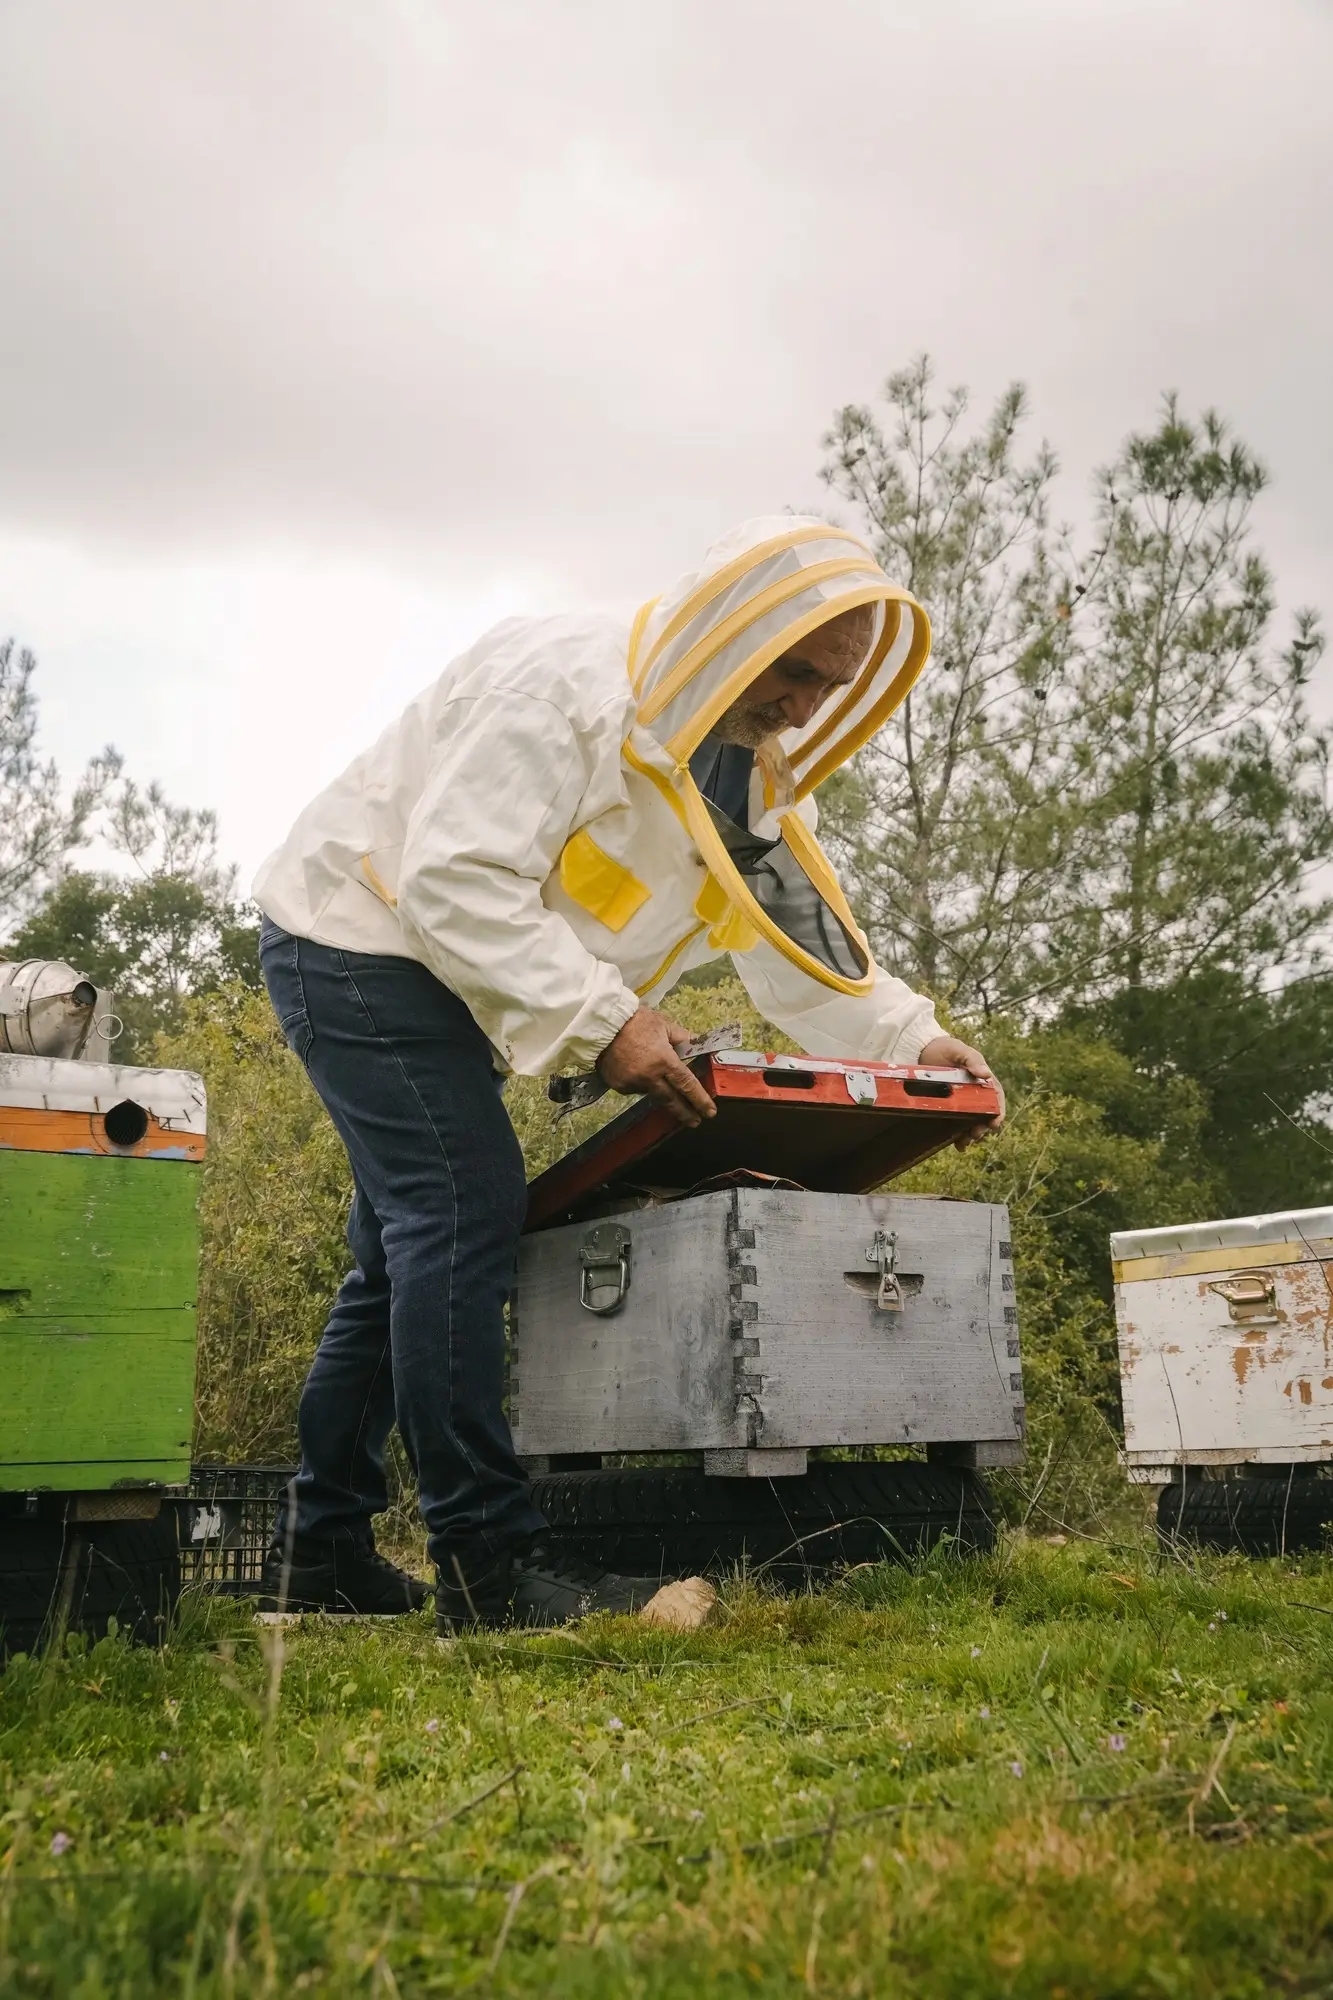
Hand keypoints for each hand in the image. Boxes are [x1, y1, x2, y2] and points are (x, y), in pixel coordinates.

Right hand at [596, 1007, 717, 1127]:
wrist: (602, 1023)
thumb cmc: (634, 1021)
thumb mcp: (664, 1025)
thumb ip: (683, 1039)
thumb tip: (696, 1046)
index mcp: (664, 1060)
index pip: (686, 1084)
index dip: (699, 1099)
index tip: (709, 1111)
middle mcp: (649, 1076)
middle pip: (671, 1100)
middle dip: (685, 1112)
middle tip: (695, 1121)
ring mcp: (632, 1083)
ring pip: (652, 1093)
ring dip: (659, 1089)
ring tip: (654, 1072)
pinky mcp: (619, 1085)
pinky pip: (635, 1088)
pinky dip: (640, 1082)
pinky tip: (636, 1069)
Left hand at [916, 1034, 1005, 1147]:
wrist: (922, 1050)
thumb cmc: (946, 1048)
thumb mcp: (959, 1050)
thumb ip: (972, 1060)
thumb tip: (986, 1073)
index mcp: (983, 1081)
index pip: (996, 1099)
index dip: (998, 1112)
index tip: (995, 1124)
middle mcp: (975, 1094)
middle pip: (985, 1115)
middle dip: (983, 1128)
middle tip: (975, 1134)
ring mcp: (962, 1102)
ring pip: (972, 1122)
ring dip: (971, 1134)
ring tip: (964, 1142)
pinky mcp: (949, 1108)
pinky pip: (957, 1124)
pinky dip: (958, 1135)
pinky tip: (956, 1144)